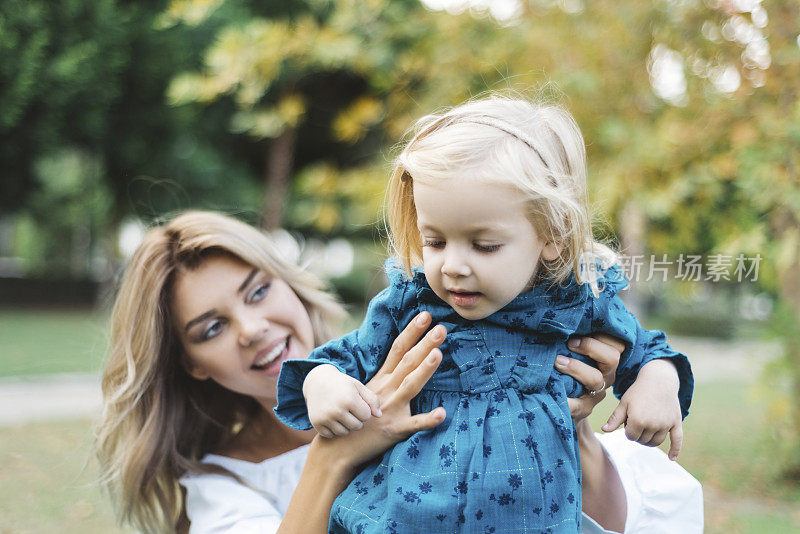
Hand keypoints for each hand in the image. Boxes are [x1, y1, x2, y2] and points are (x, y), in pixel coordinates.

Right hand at [303, 364, 381, 437]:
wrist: (317, 381)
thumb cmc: (342, 384)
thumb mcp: (358, 386)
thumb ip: (372, 399)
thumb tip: (379, 416)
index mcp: (349, 399)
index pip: (366, 416)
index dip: (364, 410)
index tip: (358, 403)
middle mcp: (336, 410)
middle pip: (356, 426)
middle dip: (356, 419)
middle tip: (350, 409)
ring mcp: (325, 417)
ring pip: (344, 432)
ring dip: (346, 425)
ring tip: (342, 414)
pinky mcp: (316, 423)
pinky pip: (331, 435)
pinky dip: (333, 429)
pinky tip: (332, 418)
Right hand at [318, 312, 446, 467]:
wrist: (337, 446)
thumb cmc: (355, 416)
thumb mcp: (367, 392)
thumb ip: (386, 378)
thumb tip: (404, 360)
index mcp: (381, 379)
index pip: (398, 349)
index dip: (412, 331)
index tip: (426, 315)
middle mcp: (386, 390)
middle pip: (408, 362)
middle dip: (424, 343)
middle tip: (442, 328)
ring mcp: (391, 409)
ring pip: (410, 385)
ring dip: (424, 369)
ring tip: (438, 353)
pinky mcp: (394, 430)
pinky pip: (414, 425)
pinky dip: (428, 420)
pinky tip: (442, 413)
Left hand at [555, 333, 623, 421]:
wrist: (565, 403)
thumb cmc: (568, 369)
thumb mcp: (576, 353)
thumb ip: (576, 339)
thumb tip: (562, 316)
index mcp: (606, 360)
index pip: (618, 344)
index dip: (604, 334)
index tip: (583, 326)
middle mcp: (605, 376)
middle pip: (612, 358)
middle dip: (591, 346)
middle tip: (570, 342)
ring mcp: (596, 393)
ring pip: (595, 379)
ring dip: (576, 367)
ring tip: (557, 361)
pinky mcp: (583, 408)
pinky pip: (577, 405)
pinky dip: (566, 400)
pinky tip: (554, 392)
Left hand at [603, 358, 682, 459]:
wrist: (658, 379)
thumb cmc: (638, 391)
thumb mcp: (624, 403)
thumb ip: (615, 419)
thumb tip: (604, 430)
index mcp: (638, 420)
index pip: (630, 436)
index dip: (628, 429)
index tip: (628, 418)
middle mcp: (653, 424)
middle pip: (643, 440)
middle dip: (637, 433)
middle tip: (637, 420)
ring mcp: (666, 424)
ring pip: (656, 442)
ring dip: (649, 440)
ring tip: (645, 431)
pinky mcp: (676, 422)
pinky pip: (678, 440)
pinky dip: (675, 450)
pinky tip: (672, 458)